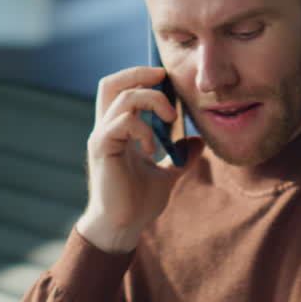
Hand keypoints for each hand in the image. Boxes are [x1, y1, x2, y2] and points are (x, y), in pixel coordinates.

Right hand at [76, 67, 199, 252]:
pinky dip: (143, 129)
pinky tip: (153, 149)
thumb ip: (180, 156)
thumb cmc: (138, 203)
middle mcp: (106, 129)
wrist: (123, 227)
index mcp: (117, 130)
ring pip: (122, 97)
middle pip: (112, 83)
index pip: (121, 88)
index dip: (141, 76)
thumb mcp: (167, 174)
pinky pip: (122, 123)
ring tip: (170, 120)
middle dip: (139, 74)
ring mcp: (102, 137)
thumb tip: (198, 141)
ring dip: (152, 101)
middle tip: (164, 79)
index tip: (168, 80)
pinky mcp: (103, 149)